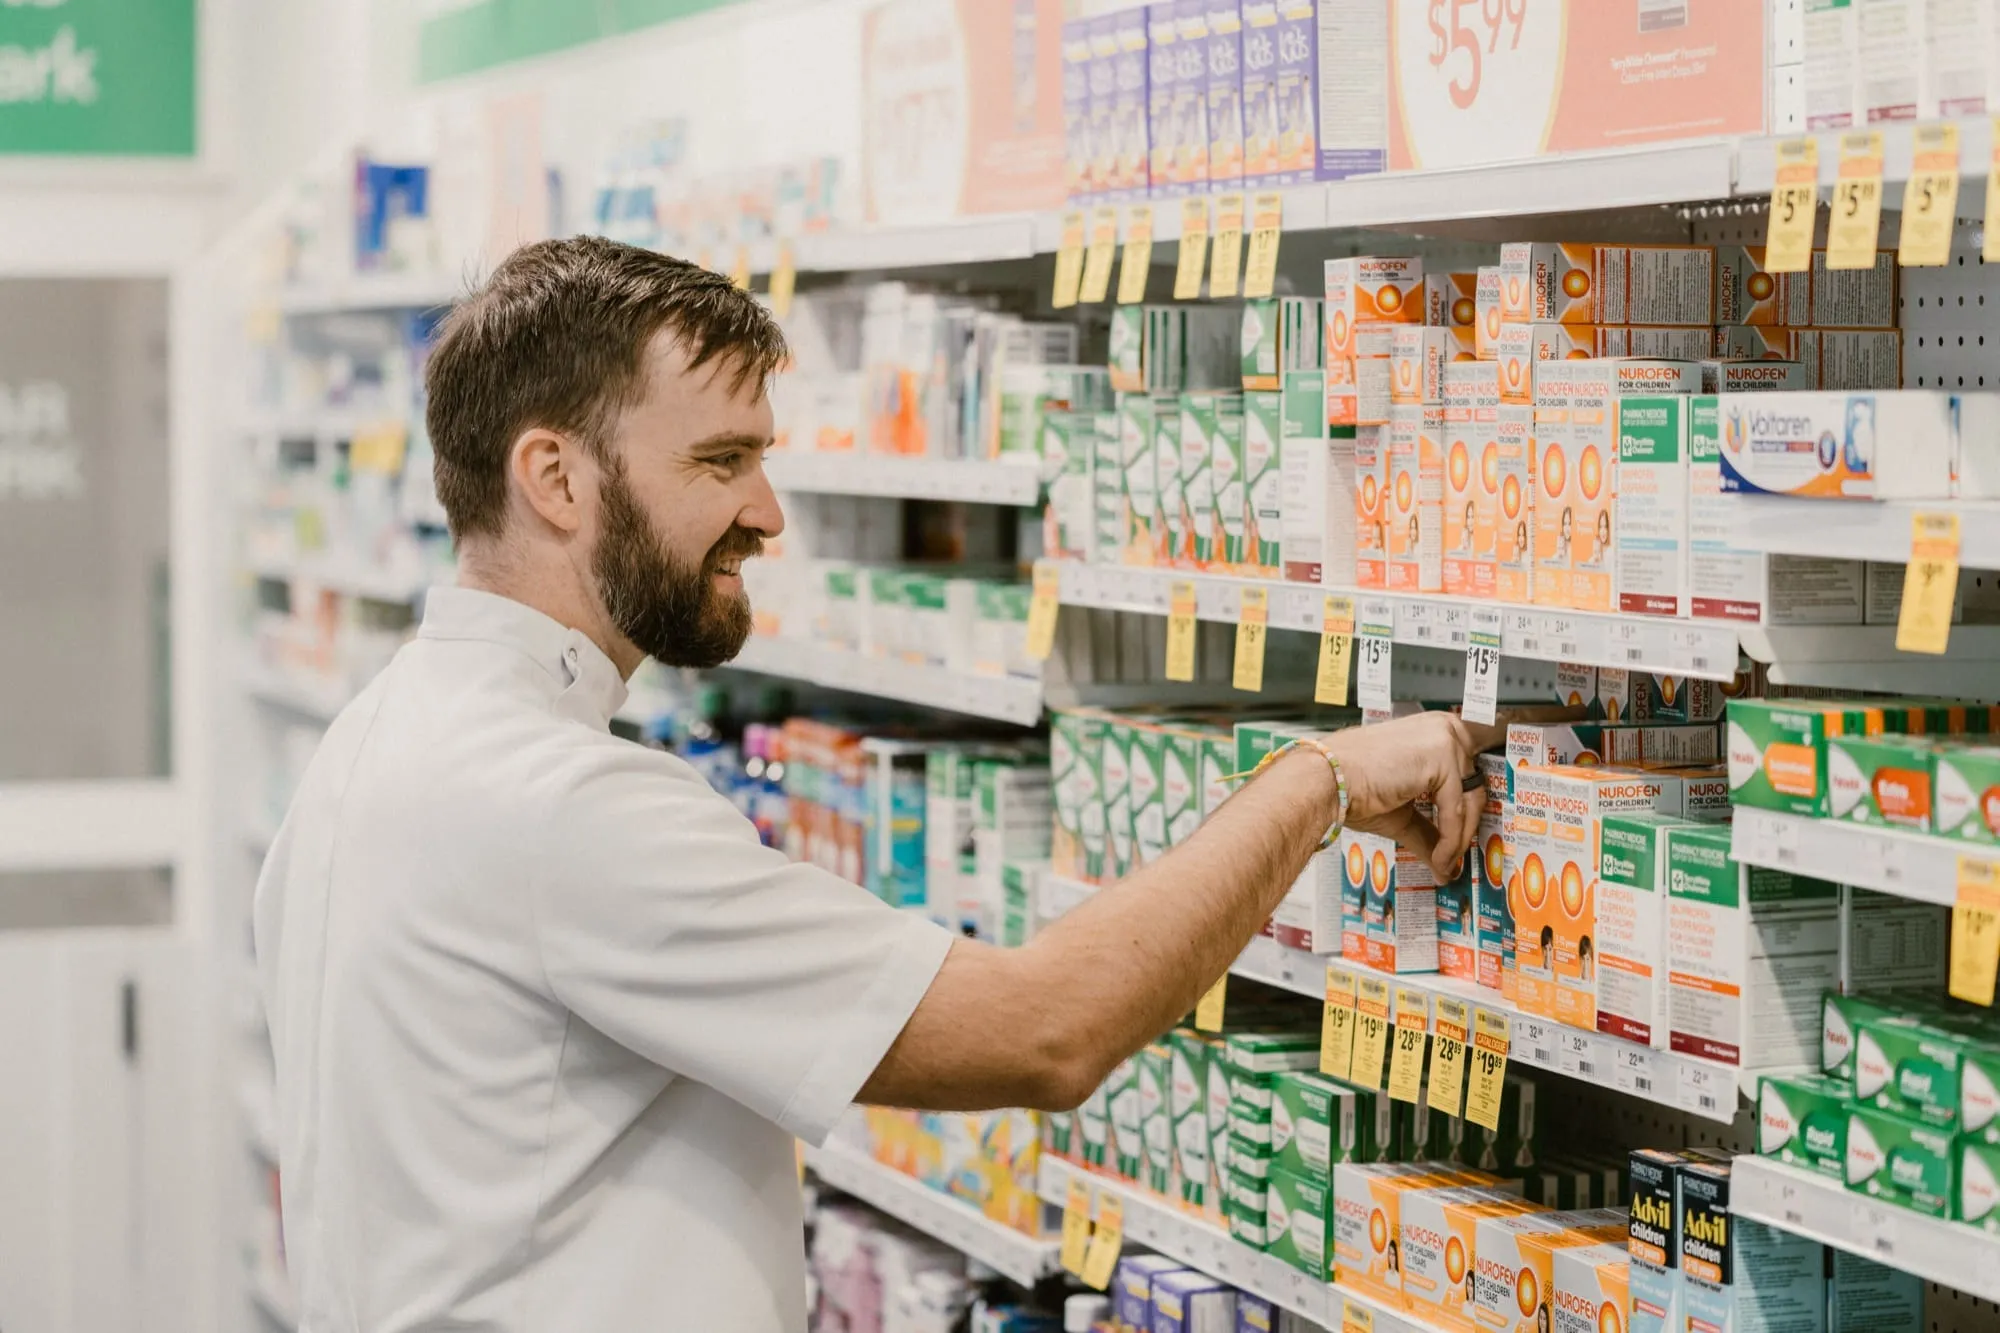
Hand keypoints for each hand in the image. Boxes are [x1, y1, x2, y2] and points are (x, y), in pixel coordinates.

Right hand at [1316, 712, 1503, 879]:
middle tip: (1457, 857)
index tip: (1496, 787)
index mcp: (1435, 733)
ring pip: (1470, 801)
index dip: (1490, 776)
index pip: (1478, 755)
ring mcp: (1446, 739)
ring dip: (1458, 841)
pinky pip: (1456, 811)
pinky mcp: (1443, 757)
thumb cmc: (1351, 787)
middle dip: (1469, 827)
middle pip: (1478, 786)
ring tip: (1443, 864)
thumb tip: (1445, 863)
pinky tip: (1438, 857)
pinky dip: (1449, 840)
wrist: (1325, 782)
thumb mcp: (1403, 813)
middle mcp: (1444, 729)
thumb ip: (1431, 832)